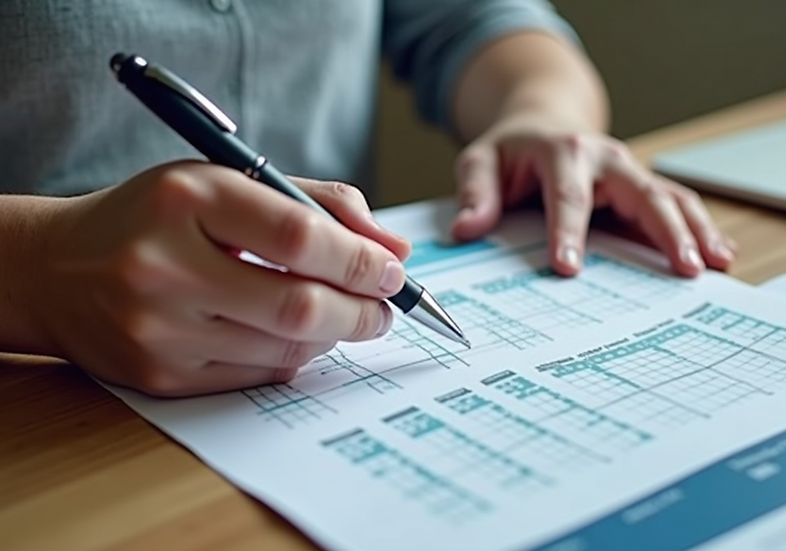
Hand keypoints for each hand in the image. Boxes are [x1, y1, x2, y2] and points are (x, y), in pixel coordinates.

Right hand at [31, 161, 409, 396]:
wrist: (57, 270)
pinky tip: (292, 335)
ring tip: (341, 315)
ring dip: (333, 335)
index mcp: (185, 198)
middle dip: (362, 311)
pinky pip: (258, 376)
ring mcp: (157, 329)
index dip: (360, 259)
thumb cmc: (157, 217)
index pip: (298, 235)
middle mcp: (163, 265)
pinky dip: (294, 357)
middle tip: (385, 308)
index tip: (391, 269)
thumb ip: (316, 204)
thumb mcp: (227, 182)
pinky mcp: (159, 376)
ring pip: (285, 348)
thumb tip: (393, 249)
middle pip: (298, 304)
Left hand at [450, 114, 735, 276]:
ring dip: (697, 231)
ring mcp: (631, 173)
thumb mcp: (481, 161)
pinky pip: (679, 205)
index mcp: (564, 152)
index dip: (569, 233)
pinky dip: (703, 228)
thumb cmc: (513, 151)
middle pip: (643, 193)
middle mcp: (607, 159)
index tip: (568, 269)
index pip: (568, 197)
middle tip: (685, 268)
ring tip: (717, 266)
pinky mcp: (644, 187)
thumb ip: (475, 192)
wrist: (543, 124)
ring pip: (672, 198)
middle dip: (666, 231)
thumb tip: (467, 228)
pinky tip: (724, 255)